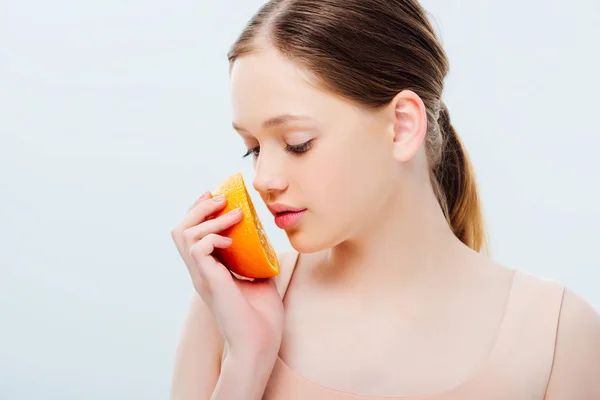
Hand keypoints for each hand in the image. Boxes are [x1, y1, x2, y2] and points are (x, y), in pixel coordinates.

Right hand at [171, 191, 283, 361]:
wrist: (260, 345)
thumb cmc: (261, 319)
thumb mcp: (261, 279)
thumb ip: (258, 260)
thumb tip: (267, 242)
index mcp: (209, 271)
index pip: (192, 234)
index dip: (199, 212)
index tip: (215, 196)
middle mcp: (200, 272)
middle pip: (180, 229)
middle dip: (198, 208)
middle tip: (221, 198)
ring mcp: (202, 276)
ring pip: (184, 234)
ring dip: (208, 218)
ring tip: (233, 214)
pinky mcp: (209, 281)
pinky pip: (197, 248)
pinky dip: (213, 237)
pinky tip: (231, 241)